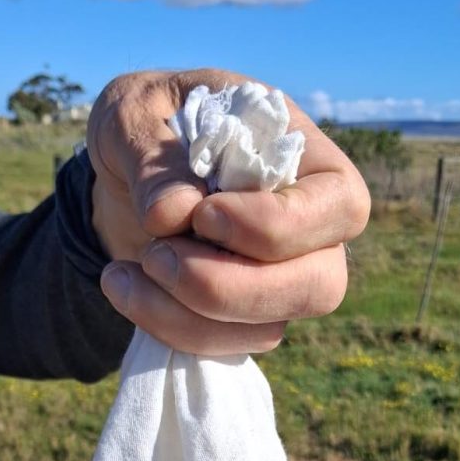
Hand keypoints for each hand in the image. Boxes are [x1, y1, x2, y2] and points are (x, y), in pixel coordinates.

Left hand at [88, 69, 369, 355]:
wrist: (119, 174)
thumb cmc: (145, 124)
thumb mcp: (132, 114)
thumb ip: (152, 156)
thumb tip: (173, 214)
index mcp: (304, 156)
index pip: (341, 205)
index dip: (277, 225)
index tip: (202, 214)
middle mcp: (308, 228)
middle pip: (320, 285)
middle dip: (229, 286)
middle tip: (157, 254)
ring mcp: (281, 280)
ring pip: (270, 328)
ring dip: (186, 312)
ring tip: (125, 269)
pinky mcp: (243, 318)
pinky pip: (226, 346)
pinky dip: (168, 327)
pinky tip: (123, 285)